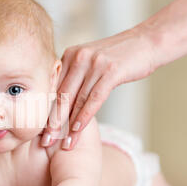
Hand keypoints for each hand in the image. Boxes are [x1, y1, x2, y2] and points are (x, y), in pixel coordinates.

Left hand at [41, 26, 155, 150]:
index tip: (39, 130)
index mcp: (69, 55)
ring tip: (63, 143)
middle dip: (52, 121)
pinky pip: (94, 98)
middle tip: (45, 141)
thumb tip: (60, 99)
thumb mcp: (91, 60)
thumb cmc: (118, 56)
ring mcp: (94, 63)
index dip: (46, 110)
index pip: (53, 87)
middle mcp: (78, 57)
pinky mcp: (111, 71)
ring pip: (76, 99)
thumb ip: (75, 75)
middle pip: (61, 95)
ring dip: (68, 124)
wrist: (147, 42)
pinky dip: (84, 116)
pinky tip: (78, 129)